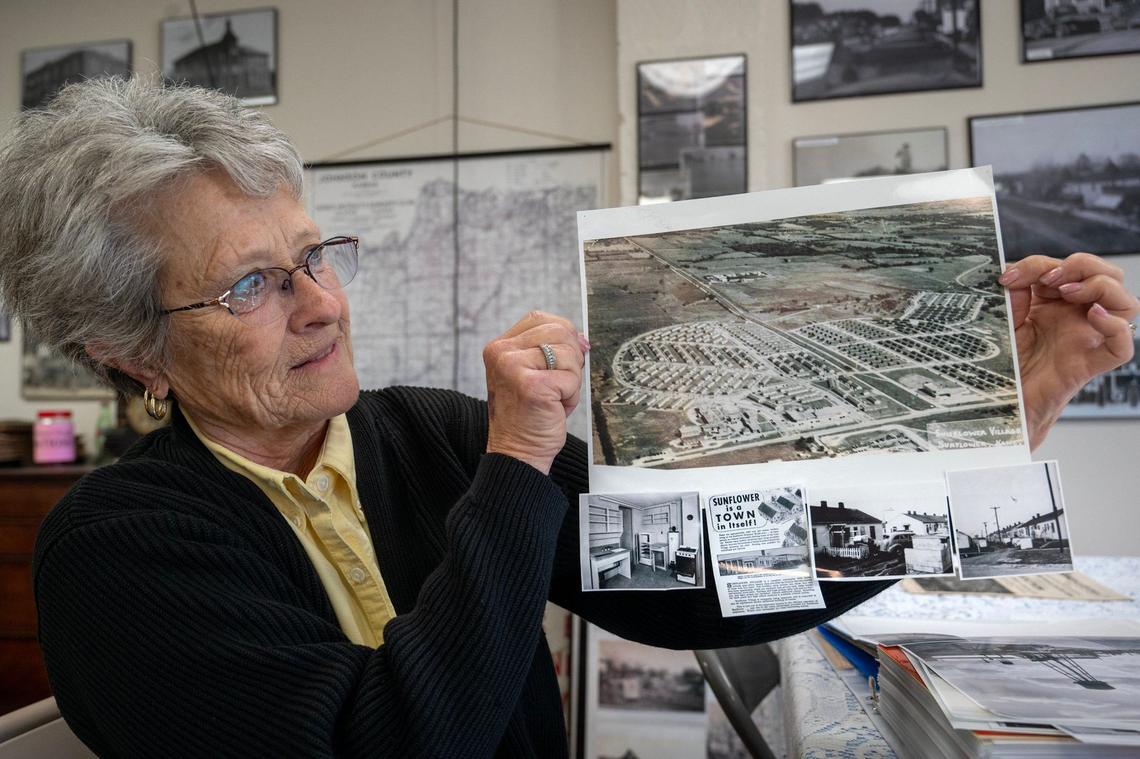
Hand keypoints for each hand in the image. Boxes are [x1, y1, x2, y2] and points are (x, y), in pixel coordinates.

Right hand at [482, 311, 587, 473]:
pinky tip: (554, 408)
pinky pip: (571, 377)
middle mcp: (502, 353)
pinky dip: (571, 396)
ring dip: (571, 379)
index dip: (562, 335)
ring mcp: (514, 367)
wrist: (517, 452)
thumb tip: (582, 338)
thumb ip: (551, 350)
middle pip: (559, 331)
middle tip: (558, 384)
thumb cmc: (528, 415)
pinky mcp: (533, 385)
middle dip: (570, 358)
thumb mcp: (533, 373)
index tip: (563, 360)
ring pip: (569, 353)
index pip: (540, 319)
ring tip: (554, 398)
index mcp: (499, 347)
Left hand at [999, 252, 1138, 448]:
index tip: (1009, 276)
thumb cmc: (1004, 362)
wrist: (999, 401)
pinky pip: (1122, 347)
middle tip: (1049, 279)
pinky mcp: (1088, 364)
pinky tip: (1093, 316)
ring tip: (1067, 293)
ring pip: (1127, 305)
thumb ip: (1014, 293)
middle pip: (1110, 277)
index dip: (1041, 263)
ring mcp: (1087, 339)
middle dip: (1084, 265)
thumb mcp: (1004, 319)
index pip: (1070, 268)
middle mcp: (1078, 318)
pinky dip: (1114, 327)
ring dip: (1101, 287)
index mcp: (1058, 304)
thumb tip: (1016, 270)